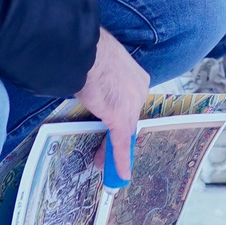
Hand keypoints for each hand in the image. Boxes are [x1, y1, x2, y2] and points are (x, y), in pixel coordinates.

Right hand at [75, 28, 149, 180]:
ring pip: (124, 134)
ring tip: (103, 164)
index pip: (130, 104)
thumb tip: (93, 84)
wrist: (85, 51)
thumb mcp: (103, 67)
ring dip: (113, 152)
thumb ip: (104, 80)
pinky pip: (120, 143)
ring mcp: (131, 105)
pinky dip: (119, 159)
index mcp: (138, 78)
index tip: (112, 127)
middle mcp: (140, 92)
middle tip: (105, 152)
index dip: (121, 119)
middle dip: (117, 138)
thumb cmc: (90, 53)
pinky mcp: (120, 118)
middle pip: (129, 120)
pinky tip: (121, 173)